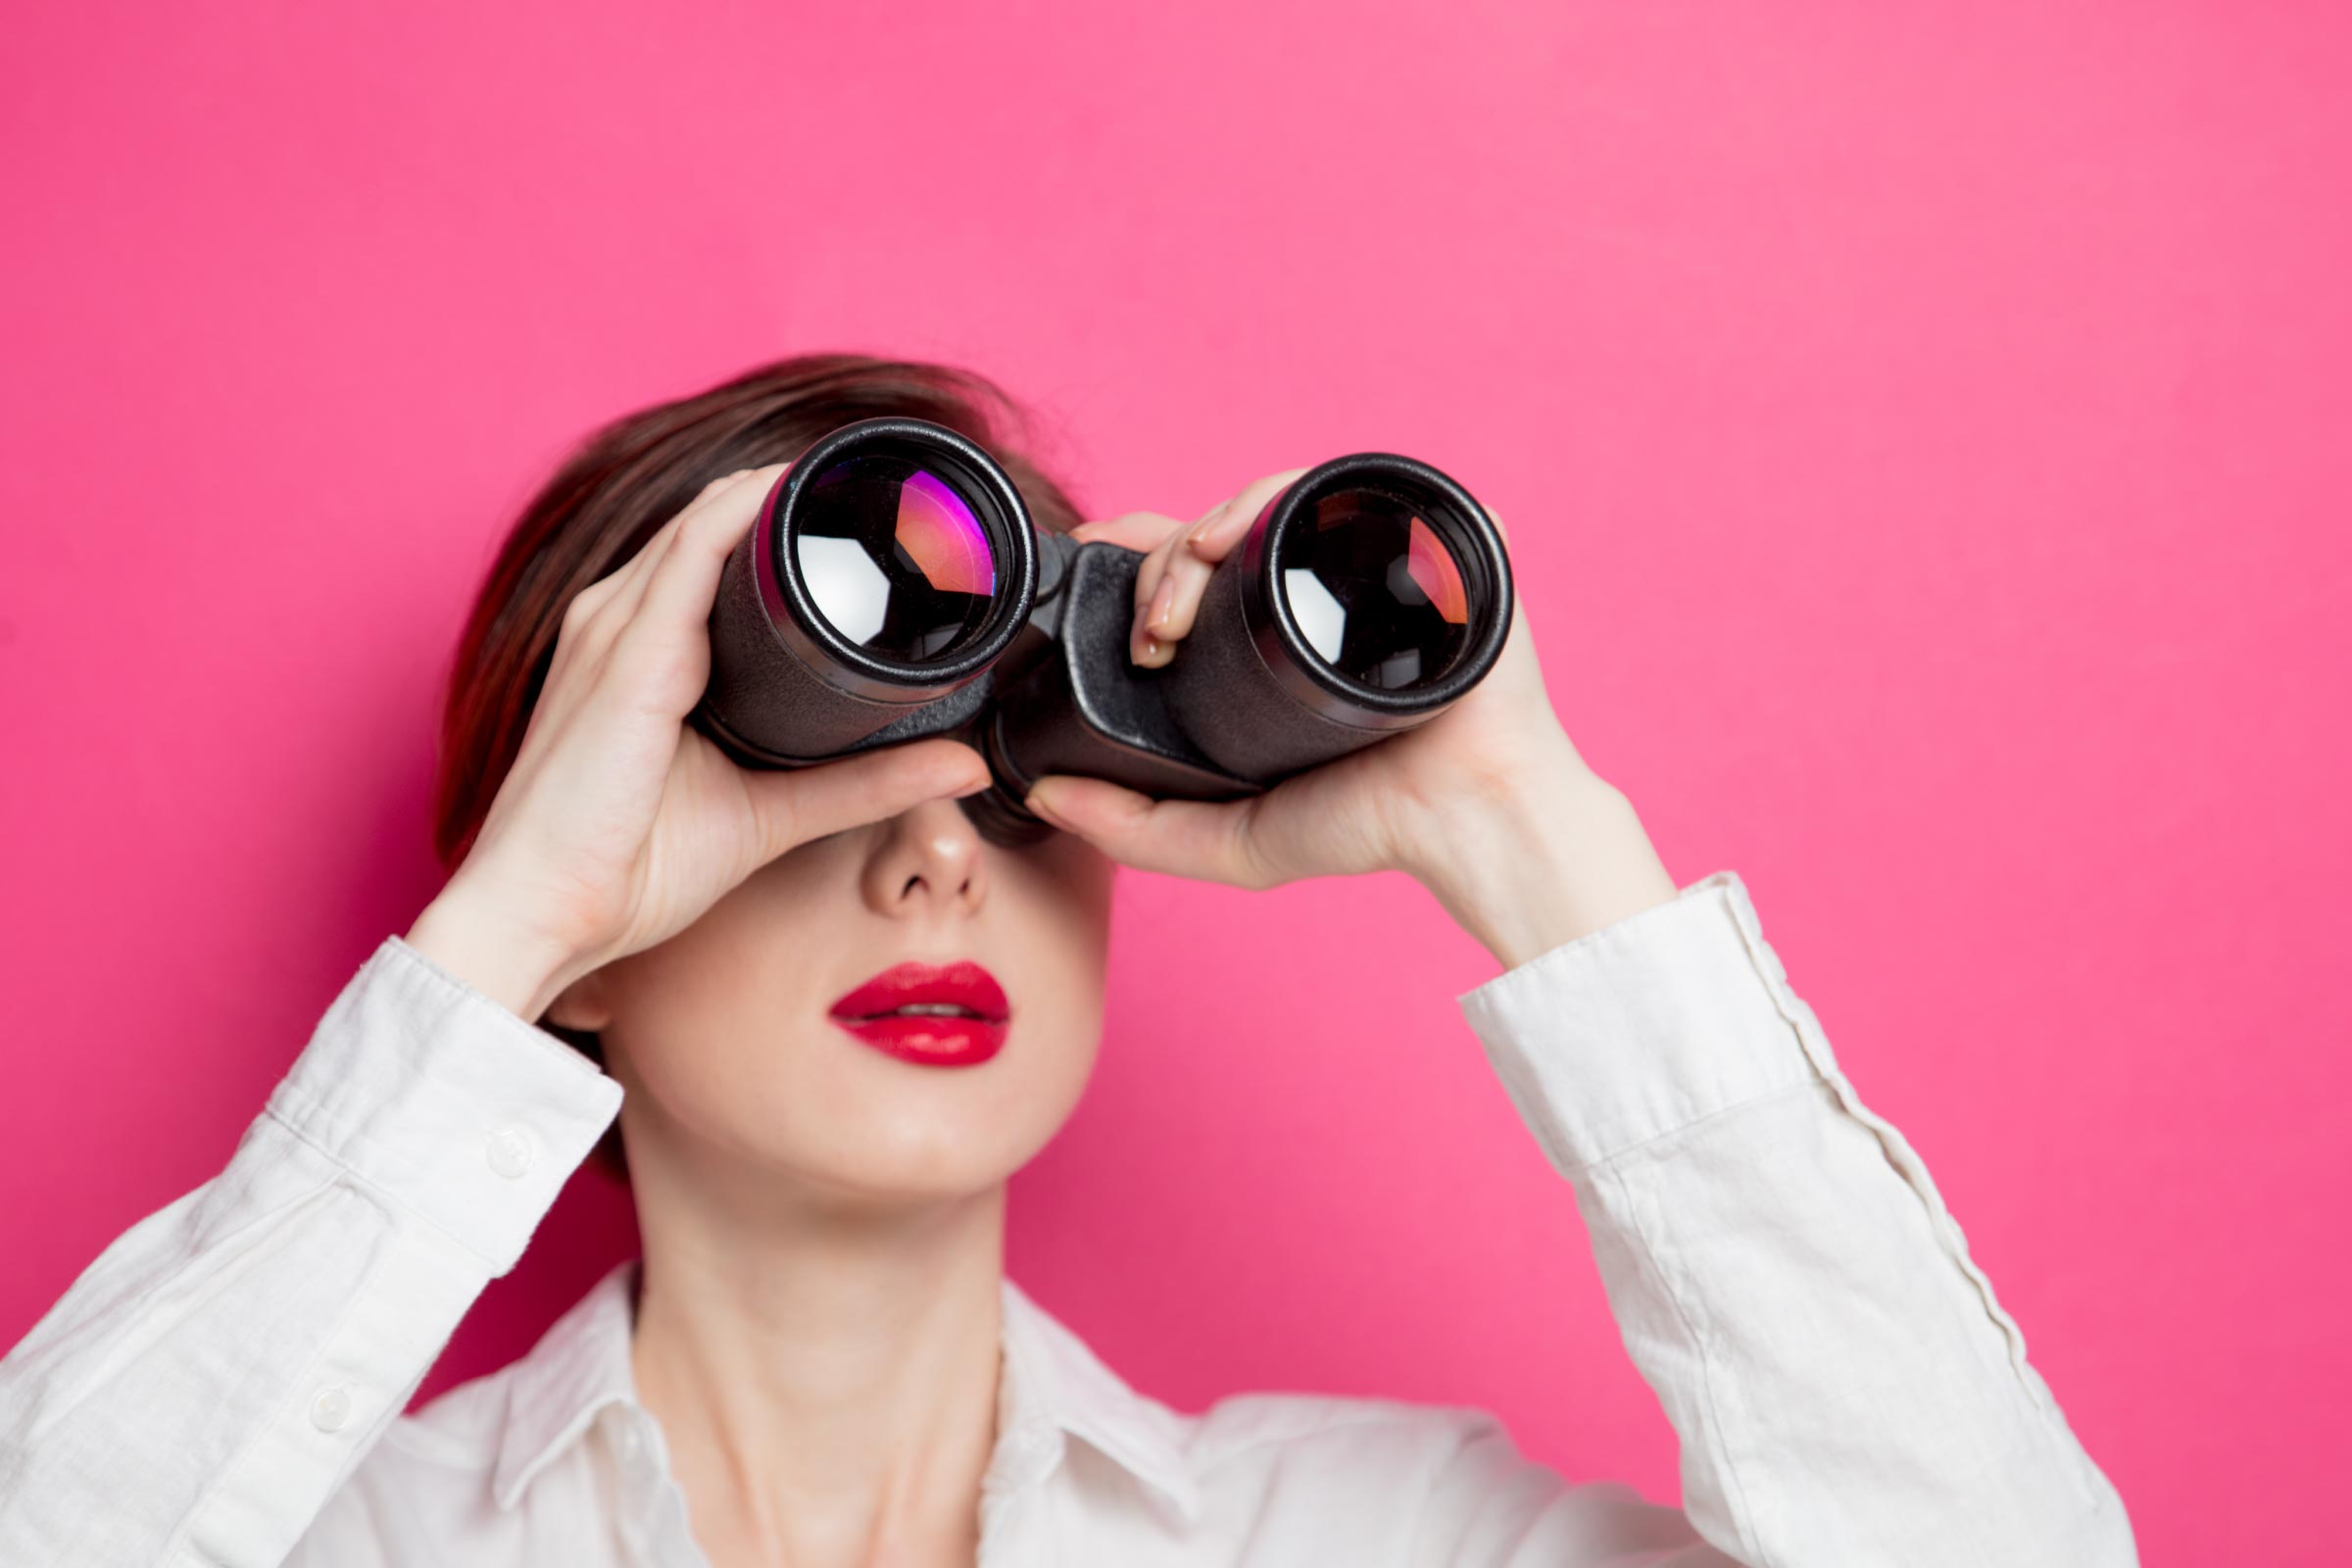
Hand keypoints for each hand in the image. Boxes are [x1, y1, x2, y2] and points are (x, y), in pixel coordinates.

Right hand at [407, 466, 992, 1018]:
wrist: (543, 915)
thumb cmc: (626, 868)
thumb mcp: (772, 812)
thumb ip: (864, 784)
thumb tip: (961, 764)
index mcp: (638, 645)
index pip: (714, 550)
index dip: (788, 522)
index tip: (875, 514)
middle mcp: (618, 618)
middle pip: (715, 520)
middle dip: (799, 494)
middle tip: (894, 487)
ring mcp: (616, 626)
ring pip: (708, 519)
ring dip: (784, 488)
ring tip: (869, 475)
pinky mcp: (627, 651)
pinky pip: (693, 550)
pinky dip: (750, 514)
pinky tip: (802, 494)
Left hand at [1024, 472, 1679, 962]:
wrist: (1471, 816)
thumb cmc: (1375, 824)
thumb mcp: (1231, 838)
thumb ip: (1136, 830)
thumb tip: (1042, 796)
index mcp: (1281, 638)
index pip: (1202, 563)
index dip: (1142, 548)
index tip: (1089, 551)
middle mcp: (1325, 588)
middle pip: (1225, 529)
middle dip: (1164, 564)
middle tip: (1151, 631)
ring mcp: (1378, 558)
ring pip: (1272, 500)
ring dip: (1210, 525)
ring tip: (1186, 589)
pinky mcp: (1429, 537)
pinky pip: (1350, 481)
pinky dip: (1285, 491)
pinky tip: (1241, 532)